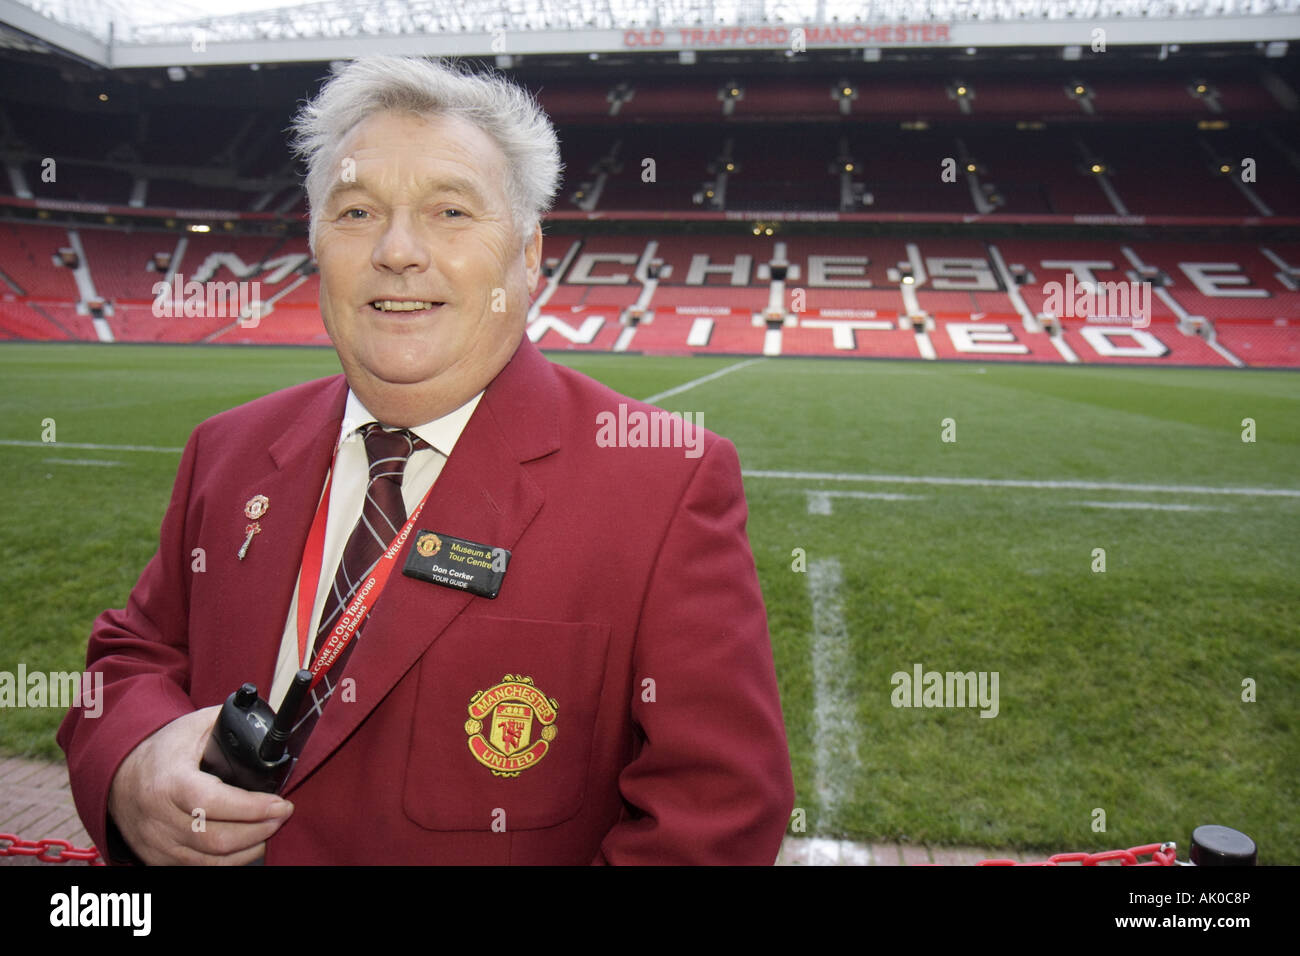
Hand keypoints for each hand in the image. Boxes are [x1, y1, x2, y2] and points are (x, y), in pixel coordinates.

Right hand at [107, 706, 293, 864]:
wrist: (119, 777)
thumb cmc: (162, 750)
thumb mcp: (193, 726)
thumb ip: (228, 722)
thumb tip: (266, 725)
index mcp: (170, 781)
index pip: (212, 802)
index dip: (250, 808)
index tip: (280, 804)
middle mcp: (160, 818)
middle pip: (216, 838)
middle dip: (259, 830)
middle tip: (282, 815)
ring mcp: (157, 843)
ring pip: (210, 860)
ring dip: (249, 848)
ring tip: (271, 829)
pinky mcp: (158, 859)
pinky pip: (200, 868)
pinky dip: (230, 861)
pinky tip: (248, 845)